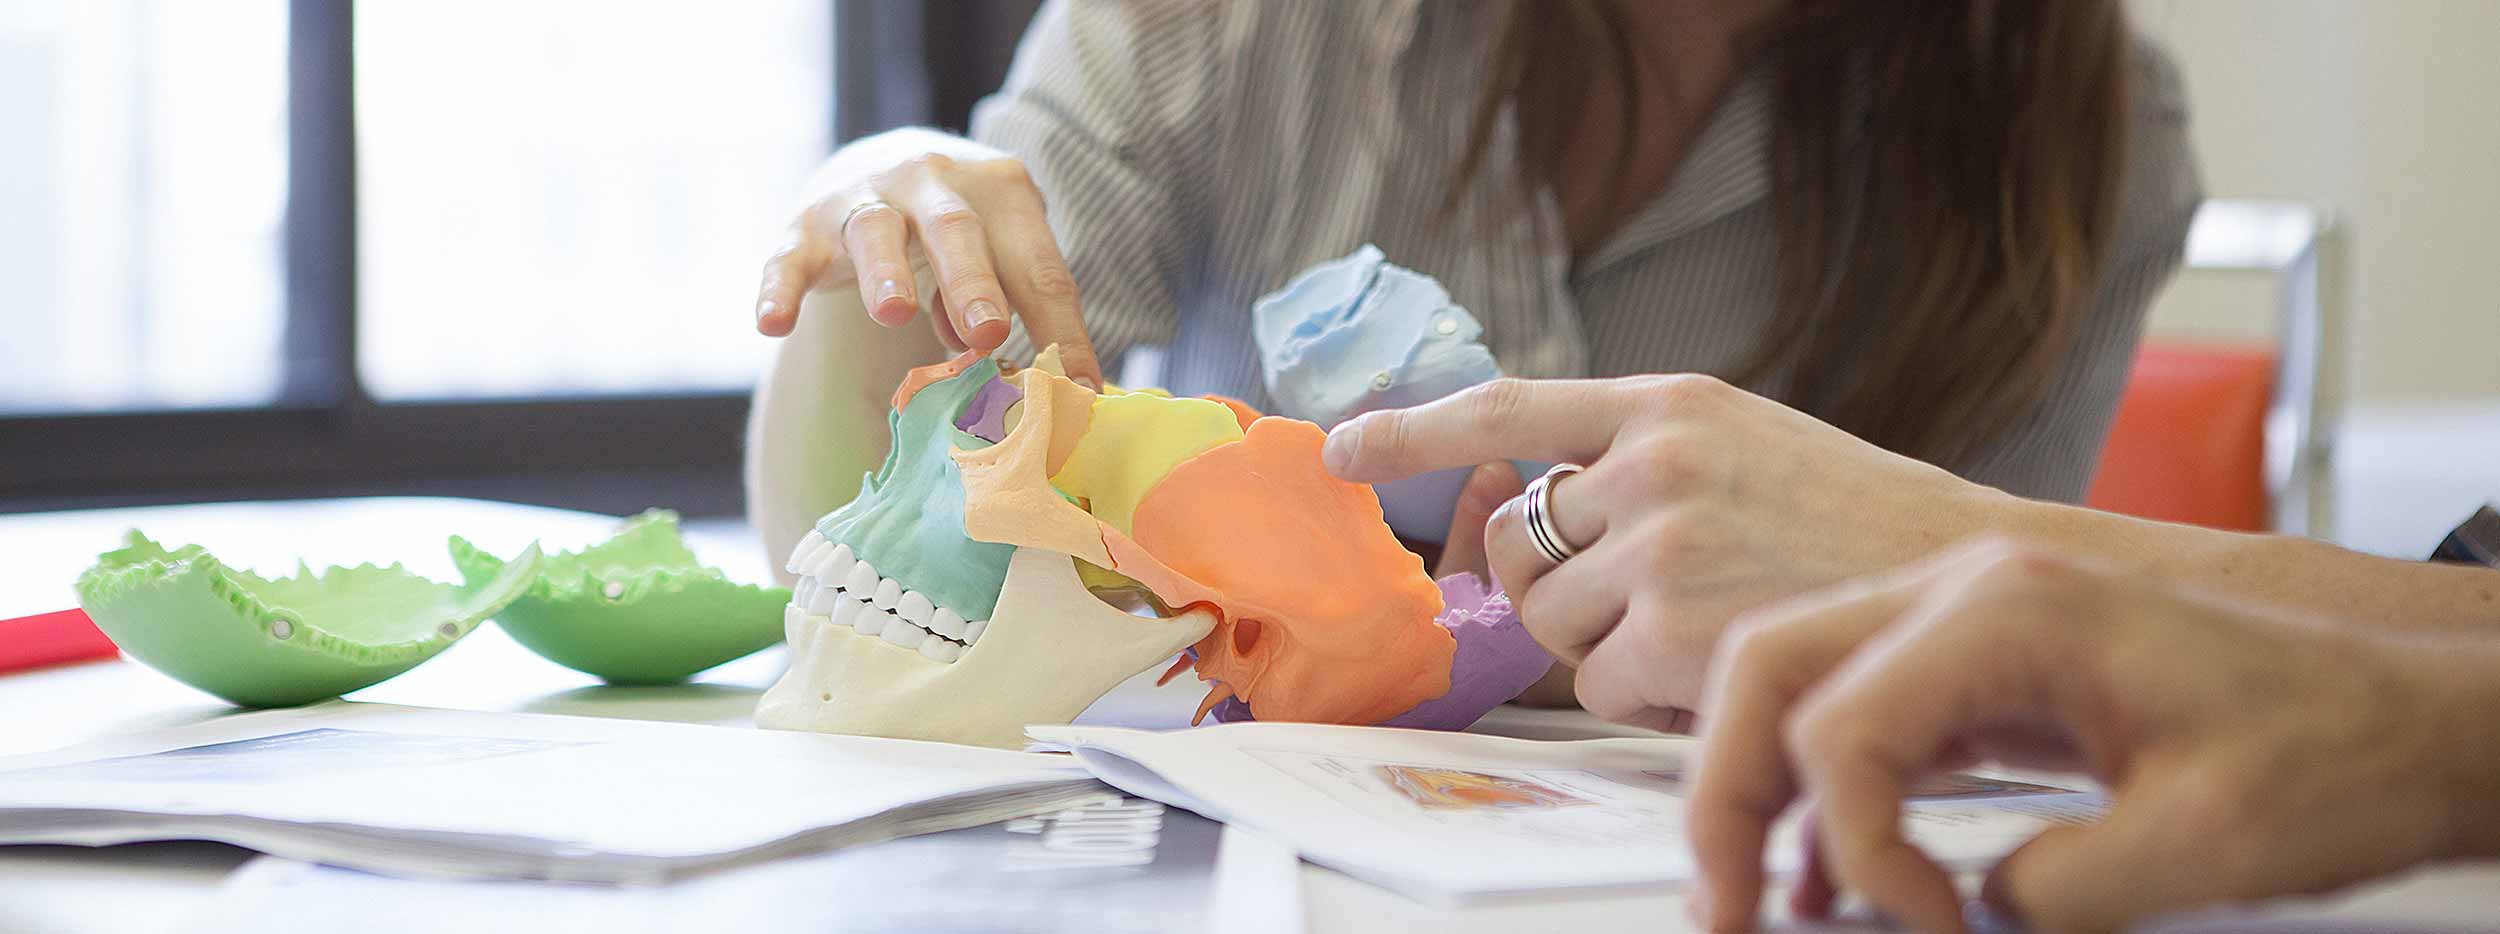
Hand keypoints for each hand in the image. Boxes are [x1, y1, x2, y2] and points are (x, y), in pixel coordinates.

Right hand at [753, 127, 1102, 385]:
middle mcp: (933, 180)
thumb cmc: (966, 231)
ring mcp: (866, 198)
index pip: (1037, 264)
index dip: (1058, 326)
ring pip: (875, 229)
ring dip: (884, 271)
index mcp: (1001, 191)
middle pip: (955, 230)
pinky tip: (773, 324)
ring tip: (893, 313)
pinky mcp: (806, 224)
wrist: (884, 163)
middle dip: (972, 280)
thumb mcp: (1006, 253)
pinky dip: (780, 288)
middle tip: (988, 331)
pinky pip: (789, 257)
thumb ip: (1026, 311)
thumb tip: (1066, 392)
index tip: (1074, 388)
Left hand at [1320, 375, 2016, 725]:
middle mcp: (1651, 463)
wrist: (1980, 589)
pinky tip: (1727, 672)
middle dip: (1560, 592)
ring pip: (1557, 628)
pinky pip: (1601, 688)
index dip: (1412, 431)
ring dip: (1615, 650)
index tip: (1341, 446)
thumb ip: (1647, 469)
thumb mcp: (1755, 453)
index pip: (1508, 407)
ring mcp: (1658, 547)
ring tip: (1718, 630)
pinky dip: (1652, 699)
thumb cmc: (1868, 534)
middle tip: (1651, 608)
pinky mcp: (1672, 632)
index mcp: (1672, 404)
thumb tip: (1528, 515)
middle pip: (1522, 550)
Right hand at [1687, 539, 2499, 932]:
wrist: (2410, 715)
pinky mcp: (1983, 669)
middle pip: (1768, 668)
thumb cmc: (2335, 751)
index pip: (1844, 721)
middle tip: (1723, 908)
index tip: (1921, 927)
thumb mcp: (2205, 842)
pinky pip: (1857, 714)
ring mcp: (1966, 623)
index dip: (1855, 849)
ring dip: (1754, 789)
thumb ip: (2060, 887)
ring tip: (1751, 900)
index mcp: (2013, 608)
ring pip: (1790, 682)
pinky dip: (1822, 796)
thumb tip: (1959, 915)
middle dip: (1726, 794)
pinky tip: (1829, 878)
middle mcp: (1967, 594)